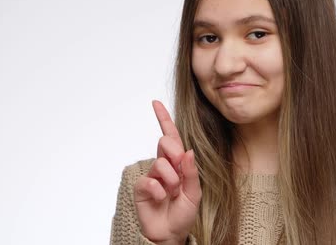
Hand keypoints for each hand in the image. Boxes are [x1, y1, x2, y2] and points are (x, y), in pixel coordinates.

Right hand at [133, 100, 201, 244]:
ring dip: (171, 180)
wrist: (171, 234)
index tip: (156, 103)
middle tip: (179, 176)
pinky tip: (162, 199)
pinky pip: (149, 180)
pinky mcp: (141, 187)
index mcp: (177, 163)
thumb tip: (187, 151)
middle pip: (166, 142)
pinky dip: (159, 191)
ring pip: (160, 162)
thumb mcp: (195, 192)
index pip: (171, 137)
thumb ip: (191, 171)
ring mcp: (151, 175)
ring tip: (172, 193)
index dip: (164, 119)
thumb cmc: (183, 213)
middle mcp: (163, 165)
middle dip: (175, 155)